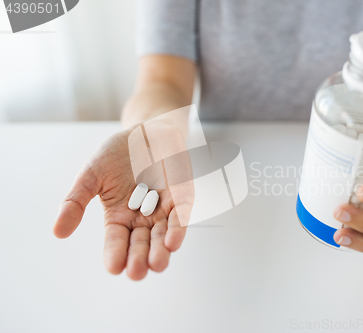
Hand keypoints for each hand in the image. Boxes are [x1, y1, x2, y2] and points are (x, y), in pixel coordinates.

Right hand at [53, 126, 193, 279]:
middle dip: (140, 258)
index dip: (115, 254)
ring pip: (163, 235)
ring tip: (157, 264)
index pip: (116, 241)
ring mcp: (163, 208)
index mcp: (118, 217)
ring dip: (161, 250)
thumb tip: (57, 232)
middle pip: (142, 244)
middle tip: (137, 272)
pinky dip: (178, 227)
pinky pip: (181, 214)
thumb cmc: (117, 153)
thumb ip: (76, 201)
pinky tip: (173, 241)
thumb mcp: (91, 175)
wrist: (145, 130)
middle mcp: (142, 218)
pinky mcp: (181, 196)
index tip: (114, 268)